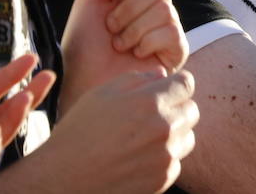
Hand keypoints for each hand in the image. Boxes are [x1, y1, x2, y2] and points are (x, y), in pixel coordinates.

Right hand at [38, 70, 198, 193]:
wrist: (64, 178)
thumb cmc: (79, 132)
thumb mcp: (102, 94)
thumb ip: (137, 79)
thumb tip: (161, 75)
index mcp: (150, 102)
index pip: (186, 84)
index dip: (174, 85)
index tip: (164, 91)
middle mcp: (164, 128)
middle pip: (191, 110)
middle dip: (176, 108)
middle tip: (152, 115)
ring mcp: (165, 156)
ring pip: (187, 137)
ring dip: (173, 134)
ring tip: (145, 138)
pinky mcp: (162, 179)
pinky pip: (176, 162)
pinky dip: (164, 159)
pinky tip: (140, 157)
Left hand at [60, 0, 187, 113]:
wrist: (84, 84)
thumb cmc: (83, 46)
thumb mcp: (89, 0)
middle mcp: (155, 6)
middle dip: (128, 8)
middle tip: (111, 27)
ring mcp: (168, 28)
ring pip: (164, 9)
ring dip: (132, 29)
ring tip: (119, 45)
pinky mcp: (177, 51)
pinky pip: (172, 31)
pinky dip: (146, 42)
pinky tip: (135, 55)